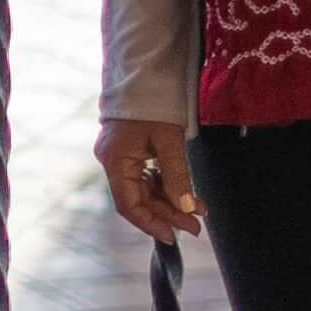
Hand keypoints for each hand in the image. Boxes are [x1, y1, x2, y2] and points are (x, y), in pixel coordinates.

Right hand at [98, 115, 203, 242]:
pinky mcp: (130, 151)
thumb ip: (177, 177)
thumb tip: (187, 209)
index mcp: (116, 161)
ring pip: (144, 189)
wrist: (143, 73)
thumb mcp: (169, 141)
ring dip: (170, 201)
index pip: (129, 204)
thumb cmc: (153, 103)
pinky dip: (166, 186)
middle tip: (196, 225)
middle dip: (168, 213)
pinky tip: (185, 193)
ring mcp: (120, 157)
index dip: (150, 223)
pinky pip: (146, 176)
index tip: (172, 236)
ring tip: (198, 210)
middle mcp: (113, 162)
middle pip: (139, 199)